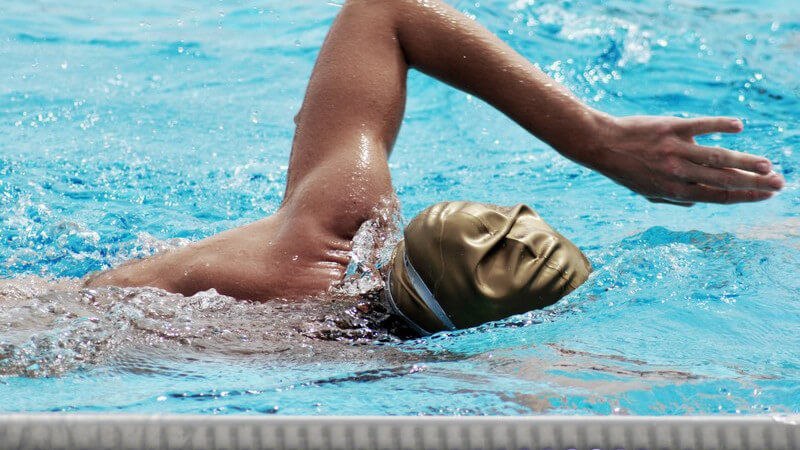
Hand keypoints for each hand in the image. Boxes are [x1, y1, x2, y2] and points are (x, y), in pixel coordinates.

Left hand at [588, 115, 783, 205]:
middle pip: (725, 178)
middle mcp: (678, 172)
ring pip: (718, 156)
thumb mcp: (648, 192)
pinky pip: (700, 126)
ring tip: (768, 164)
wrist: (602, 145)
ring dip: (746, 160)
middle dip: (755, 182)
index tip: (767, 195)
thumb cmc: (626, 170)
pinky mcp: (671, 127)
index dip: (746, 196)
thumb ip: (676, 198)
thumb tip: (702, 201)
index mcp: (676, 190)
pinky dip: (720, 126)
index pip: (719, 196)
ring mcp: (676, 149)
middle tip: (780, 183)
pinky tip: (738, 127)